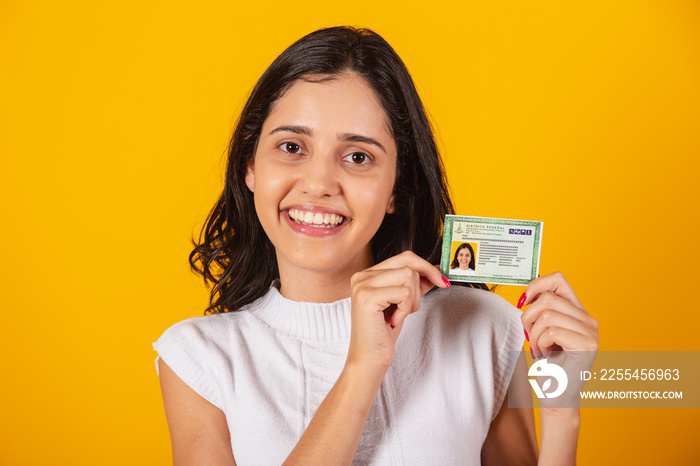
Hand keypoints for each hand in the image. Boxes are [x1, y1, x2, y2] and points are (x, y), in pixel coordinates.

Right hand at [346, 251, 448, 371]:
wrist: (369, 359)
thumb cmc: (383, 334)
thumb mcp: (403, 302)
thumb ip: (415, 284)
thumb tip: (435, 269)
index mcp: (368, 274)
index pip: (404, 257)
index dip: (426, 268)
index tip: (441, 280)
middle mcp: (362, 276)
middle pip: (408, 262)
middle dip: (421, 284)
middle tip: (414, 306)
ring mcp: (363, 285)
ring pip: (408, 276)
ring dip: (412, 299)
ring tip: (399, 314)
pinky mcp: (367, 297)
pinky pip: (404, 292)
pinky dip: (406, 308)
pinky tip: (394, 320)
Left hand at [519, 272, 598, 407]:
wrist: (558, 395)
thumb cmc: (549, 366)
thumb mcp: (542, 332)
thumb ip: (541, 311)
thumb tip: (526, 295)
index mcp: (578, 313)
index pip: (559, 279)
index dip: (537, 284)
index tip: (523, 301)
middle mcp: (589, 320)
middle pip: (549, 298)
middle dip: (529, 317)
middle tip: (530, 336)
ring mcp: (591, 332)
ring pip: (548, 314)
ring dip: (534, 334)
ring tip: (540, 349)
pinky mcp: (587, 344)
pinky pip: (551, 331)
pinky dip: (540, 344)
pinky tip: (546, 356)